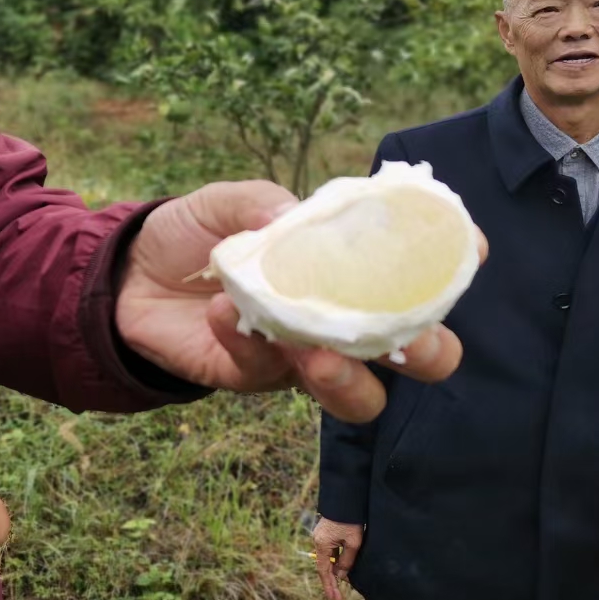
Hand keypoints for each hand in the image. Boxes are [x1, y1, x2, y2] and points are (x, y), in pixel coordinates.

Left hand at [115, 180, 486, 421]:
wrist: (127, 276)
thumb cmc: (194, 235)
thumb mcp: (228, 204)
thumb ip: (265, 205)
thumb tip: (292, 218)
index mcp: (351, 271)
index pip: (421, 274)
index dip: (454, 264)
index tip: (471, 248)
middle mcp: (341, 322)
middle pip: (415, 355)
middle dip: (429, 352)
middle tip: (412, 341)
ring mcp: (300, 359)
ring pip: (357, 395)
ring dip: (347, 379)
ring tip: (315, 354)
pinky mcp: (251, 378)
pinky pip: (264, 373)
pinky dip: (246, 341)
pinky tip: (222, 312)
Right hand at [312, 517, 363, 599]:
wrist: (346, 499)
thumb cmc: (350, 520)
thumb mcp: (353, 543)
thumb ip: (346, 561)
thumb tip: (341, 575)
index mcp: (322, 544)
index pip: (324, 570)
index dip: (329, 586)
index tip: (334, 599)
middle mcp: (318, 541)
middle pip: (324, 566)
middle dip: (331, 583)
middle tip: (337, 599)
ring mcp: (322, 536)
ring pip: (328, 559)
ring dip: (334, 572)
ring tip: (341, 586)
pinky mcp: (327, 533)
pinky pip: (330, 552)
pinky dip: (336, 562)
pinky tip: (342, 569)